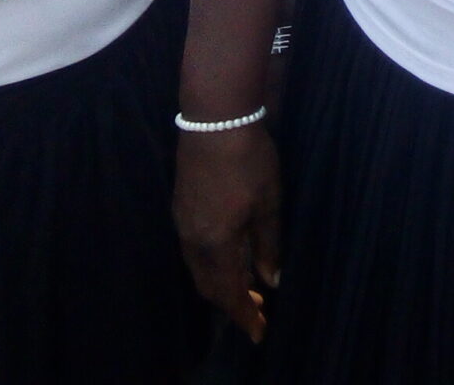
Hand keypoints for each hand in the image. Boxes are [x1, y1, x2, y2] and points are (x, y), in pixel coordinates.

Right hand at [174, 126, 280, 344]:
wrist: (214, 120)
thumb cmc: (249, 160)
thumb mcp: (268, 203)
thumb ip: (268, 245)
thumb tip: (272, 281)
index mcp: (215, 243)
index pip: (228, 293)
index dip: (244, 316)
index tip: (259, 333)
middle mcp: (192, 240)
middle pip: (208, 286)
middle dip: (232, 303)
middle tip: (258, 312)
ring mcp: (183, 223)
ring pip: (199, 269)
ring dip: (221, 284)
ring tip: (248, 288)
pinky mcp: (181, 207)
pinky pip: (194, 251)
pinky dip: (212, 264)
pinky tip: (230, 257)